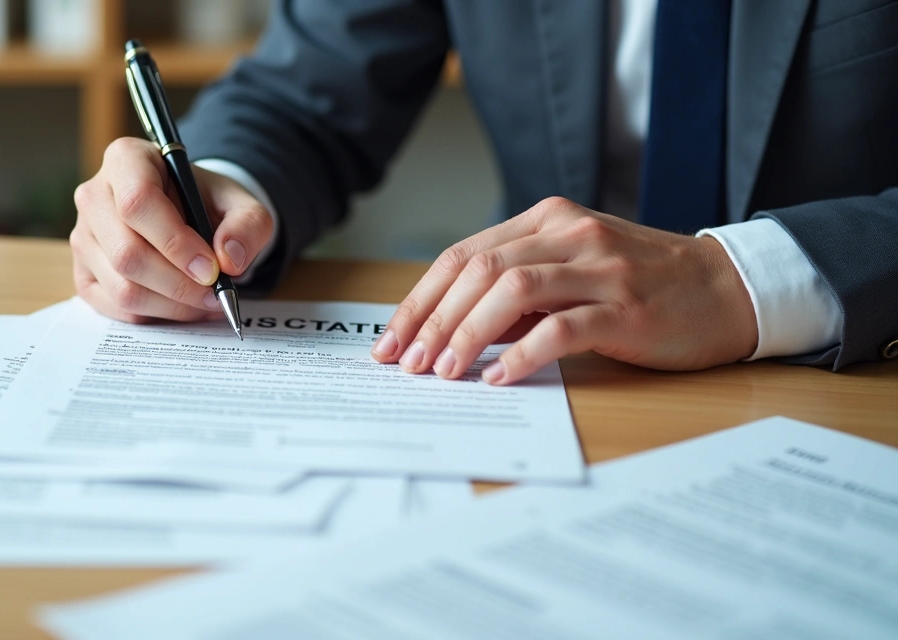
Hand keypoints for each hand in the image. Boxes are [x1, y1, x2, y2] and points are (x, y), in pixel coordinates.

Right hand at [71, 137, 274, 322]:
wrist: (186, 213)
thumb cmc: (206, 202)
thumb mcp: (241, 203)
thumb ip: (247, 225)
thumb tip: (230, 260)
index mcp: (126, 160)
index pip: (138, 203)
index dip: (176, 243)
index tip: (212, 269)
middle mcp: (93, 195)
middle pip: (127, 253)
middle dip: (178, 284)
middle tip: (217, 293)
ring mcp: (82, 237)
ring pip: (121, 286)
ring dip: (172, 305)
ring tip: (207, 301)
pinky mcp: (82, 273)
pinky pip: (115, 307)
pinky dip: (155, 315)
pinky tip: (183, 306)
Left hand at [370, 197, 758, 383]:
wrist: (726, 287)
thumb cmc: (641, 284)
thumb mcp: (571, 271)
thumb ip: (517, 290)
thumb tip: (450, 329)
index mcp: (547, 220)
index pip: (462, 255)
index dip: (420, 299)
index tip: (391, 340)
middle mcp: (569, 234)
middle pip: (478, 269)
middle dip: (432, 319)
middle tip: (406, 362)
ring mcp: (600, 268)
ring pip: (512, 291)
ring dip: (467, 333)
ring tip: (444, 371)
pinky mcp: (627, 307)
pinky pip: (563, 328)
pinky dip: (523, 354)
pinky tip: (499, 378)